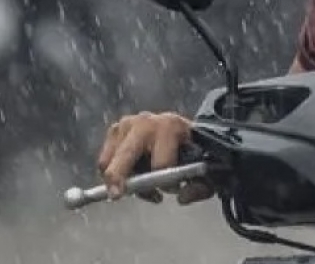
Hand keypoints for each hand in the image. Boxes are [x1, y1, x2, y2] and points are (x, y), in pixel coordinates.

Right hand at [97, 111, 212, 203]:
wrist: (180, 127)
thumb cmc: (191, 150)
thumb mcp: (203, 166)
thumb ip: (199, 186)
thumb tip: (181, 198)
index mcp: (171, 127)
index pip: (161, 163)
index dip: (166, 183)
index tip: (172, 190)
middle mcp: (146, 122)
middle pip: (125, 156)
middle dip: (120, 178)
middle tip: (117, 195)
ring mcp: (126, 124)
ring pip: (110, 162)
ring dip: (121, 181)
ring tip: (143, 186)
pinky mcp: (114, 131)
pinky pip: (104, 162)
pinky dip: (114, 174)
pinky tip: (133, 175)